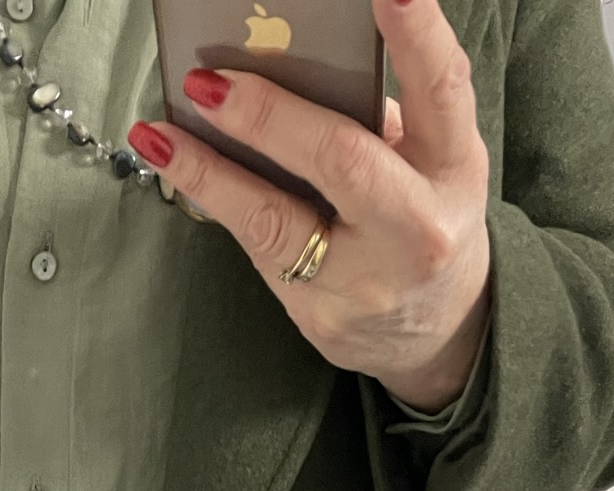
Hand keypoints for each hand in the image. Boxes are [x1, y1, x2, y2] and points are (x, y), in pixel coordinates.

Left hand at [127, 0, 490, 411]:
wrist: (435, 333)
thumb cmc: (419, 218)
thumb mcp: (426, 162)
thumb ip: (376, 118)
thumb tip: (289, 63)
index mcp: (453, 167)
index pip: (442, 88)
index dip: (417, 34)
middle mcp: (417, 226)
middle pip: (341, 160)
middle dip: (270, 116)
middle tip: (211, 83)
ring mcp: (366, 280)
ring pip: (276, 221)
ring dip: (209, 172)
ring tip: (161, 134)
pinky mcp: (321, 316)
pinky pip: (257, 249)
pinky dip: (214, 201)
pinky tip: (179, 167)